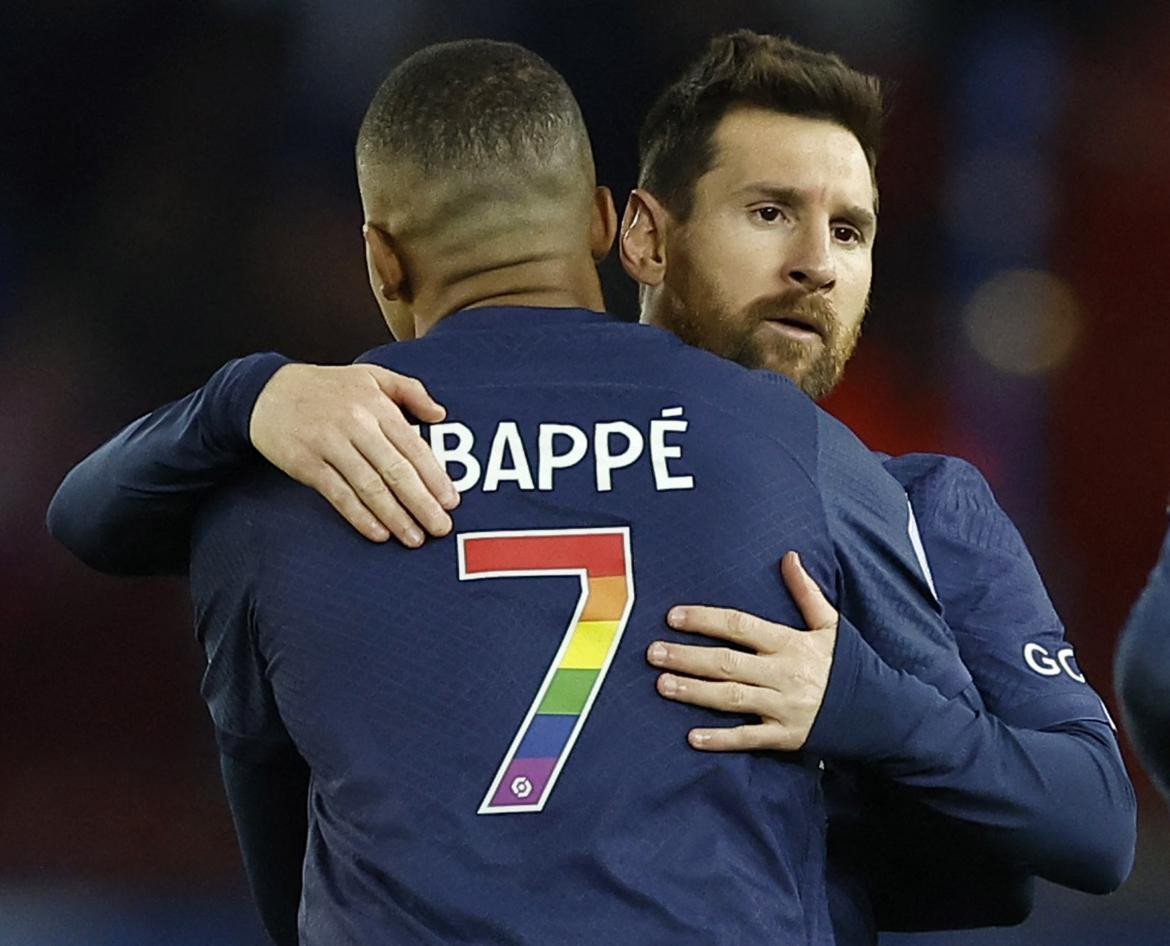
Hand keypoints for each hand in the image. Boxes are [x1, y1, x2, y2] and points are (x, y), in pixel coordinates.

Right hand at [250, 364, 458, 545]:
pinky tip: (378, 533)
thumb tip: (440, 413)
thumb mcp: (372, 376)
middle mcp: (356, 425)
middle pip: (396, 471)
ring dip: (395, 516)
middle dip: (422, 503)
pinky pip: (338, 495)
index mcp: (376, 406)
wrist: (267, 391)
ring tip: (414, 537)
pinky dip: (360, 516)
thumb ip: (410, 391)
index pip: (413, 447)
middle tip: (441, 527)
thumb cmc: (327, 387)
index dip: (434, 477)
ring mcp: (330, 445)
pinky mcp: (307, 464)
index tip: (451, 501)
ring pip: (370, 487)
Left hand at [646, 551, 838, 750]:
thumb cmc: (851, 664)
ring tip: (662, 684)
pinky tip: (692, 737)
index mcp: (791, 643)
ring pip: (731, 698)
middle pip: (727, 663)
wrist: (882, 713)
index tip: (674, 617)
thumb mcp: (831, 625)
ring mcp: (783, 707)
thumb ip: (806, 592)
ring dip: (694, 692)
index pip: (740, 626)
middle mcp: (783, 674)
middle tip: (652, 652)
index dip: (706, 620)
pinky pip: (749, 738)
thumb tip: (789, 557)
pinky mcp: (786, 737)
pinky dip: (721, 739)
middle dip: (687, 656)